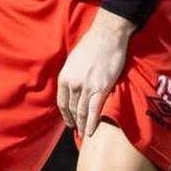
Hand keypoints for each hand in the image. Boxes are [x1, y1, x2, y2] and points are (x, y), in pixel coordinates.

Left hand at [57, 9, 133, 138]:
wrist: (107, 36)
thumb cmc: (92, 45)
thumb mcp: (73, 61)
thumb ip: (72, 76)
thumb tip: (73, 87)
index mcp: (64, 77)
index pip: (62, 103)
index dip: (65, 115)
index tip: (69, 122)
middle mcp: (73, 84)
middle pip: (72, 109)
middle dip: (75, 122)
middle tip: (78, 131)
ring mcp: (87, 87)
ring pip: (82, 112)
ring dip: (83, 125)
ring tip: (85, 134)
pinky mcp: (101, 88)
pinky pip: (94, 110)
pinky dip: (92, 123)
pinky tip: (91, 131)